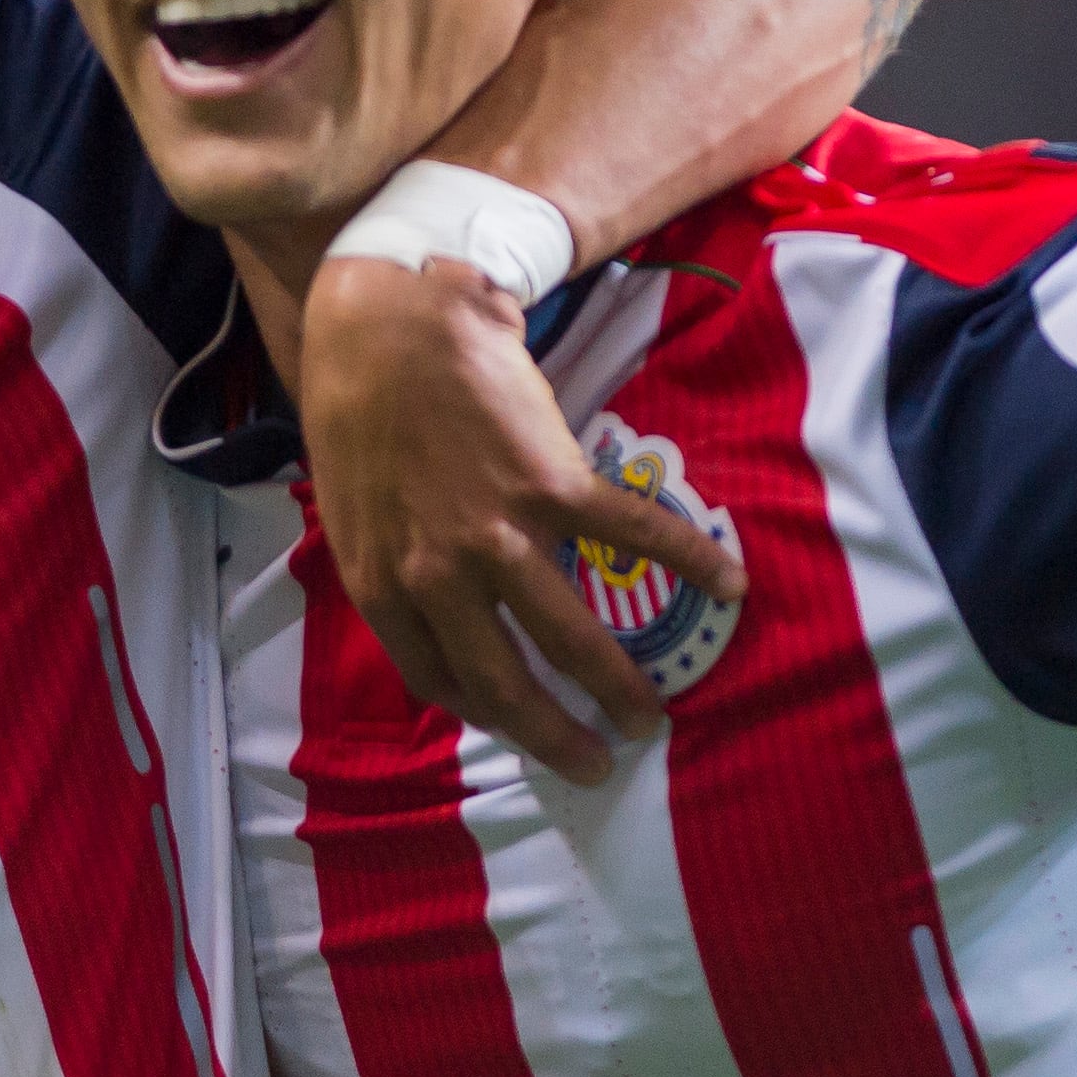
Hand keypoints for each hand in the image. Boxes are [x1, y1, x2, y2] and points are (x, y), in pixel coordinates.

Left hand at [299, 253, 749, 783]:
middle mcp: (438, 574)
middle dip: (557, 736)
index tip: (521, 726)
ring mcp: (498, 533)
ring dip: (616, 685)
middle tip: (596, 759)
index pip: (439, 680)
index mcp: (384, 583)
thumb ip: (392, 565)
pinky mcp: (553, 484)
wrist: (394, 317)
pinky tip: (727, 582)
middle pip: (506, 683)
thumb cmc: (360, 403)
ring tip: (649, 714)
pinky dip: (686, 561)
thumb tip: (434, 604)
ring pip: (568, 635)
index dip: (486, 714)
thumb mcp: (350, 507)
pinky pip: (631, 535)